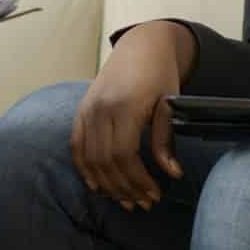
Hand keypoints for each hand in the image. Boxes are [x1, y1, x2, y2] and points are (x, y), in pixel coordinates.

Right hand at [71, 21, 190, 210]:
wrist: (141, 46)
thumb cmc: (160, 74)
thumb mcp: (169, 103)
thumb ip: (165, 139)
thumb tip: (172, 174)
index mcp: (124, 105)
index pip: (124, 154)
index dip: (138, 180)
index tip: (155, 194)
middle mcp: (100, 108)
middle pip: (105, 161)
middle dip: (125, 188)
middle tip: (143, 204)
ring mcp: (86, 109)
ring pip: (89, 158)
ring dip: (107, 184)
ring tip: (126, 200)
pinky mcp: (81, 111)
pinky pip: (77, 147)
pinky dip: (85, 169)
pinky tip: (99, 187)